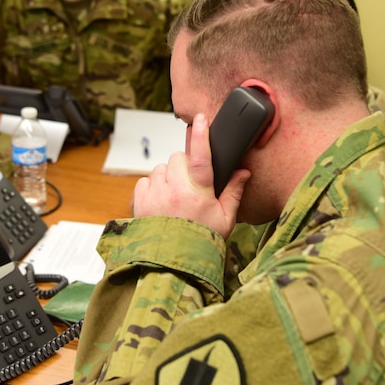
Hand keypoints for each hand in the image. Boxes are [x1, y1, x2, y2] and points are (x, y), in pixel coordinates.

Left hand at [131, 113, 247, 238]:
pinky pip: (145, 181)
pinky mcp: (140, 201)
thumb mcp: (226, 219)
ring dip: (168, 177)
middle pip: (178, 158)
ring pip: (161, 168)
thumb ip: (234, 192)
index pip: (201, 155)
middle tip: (190, 185)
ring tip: (175, 198)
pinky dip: (153, 187)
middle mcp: (176, 189)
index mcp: (200, 191)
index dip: (201, 135)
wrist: (174, 265)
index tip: (201, 119)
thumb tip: (244, 171)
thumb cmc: (203, 242)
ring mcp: (156, 194)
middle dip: (184, 166)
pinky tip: (161, 203)